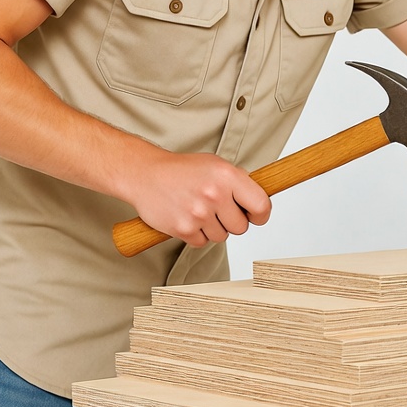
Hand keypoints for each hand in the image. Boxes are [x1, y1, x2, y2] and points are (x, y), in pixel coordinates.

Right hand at [127, 152, 271, 248]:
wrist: (145, 175)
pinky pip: (202, 243)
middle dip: (232, 222)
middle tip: (218, 210)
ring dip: (213, 228)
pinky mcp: (184, 229)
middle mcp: (215, 194)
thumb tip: (258, 199)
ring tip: (198, 210)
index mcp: (227, 175)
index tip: (255, 216)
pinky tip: (187, 217)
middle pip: (241, 227)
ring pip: (221, 237)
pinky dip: (196, 234)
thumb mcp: (214, 164)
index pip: (261, 205)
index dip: (261, 215)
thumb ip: (237, 180)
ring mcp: (199, 213)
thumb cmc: (181, 170)